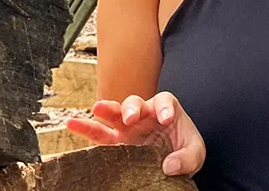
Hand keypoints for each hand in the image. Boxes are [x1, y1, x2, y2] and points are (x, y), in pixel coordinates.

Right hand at [66, 92, 205, 176]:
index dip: (164, 108)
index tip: (165, 119)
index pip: (164, 102)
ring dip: (107, 110)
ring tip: (97, 109)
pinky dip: (86, 128)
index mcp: (166, 110)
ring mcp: (128, 127)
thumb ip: (188, 158)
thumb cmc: (185, 150)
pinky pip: (99, 134)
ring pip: (114, 113)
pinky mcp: (117, 142)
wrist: (174, 162)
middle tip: (130, 118)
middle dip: (132, 107)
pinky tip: (72, 123)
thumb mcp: (196, 153)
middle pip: (136, 102)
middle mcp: (145, 114)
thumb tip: (168, 166)